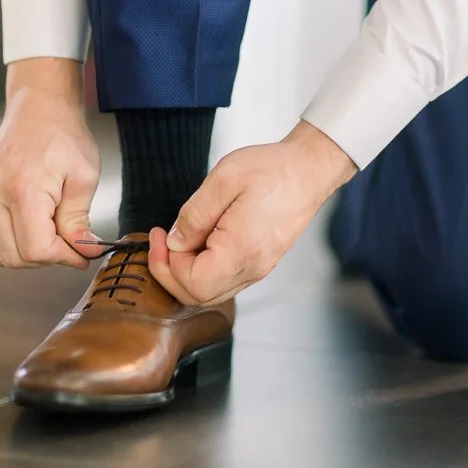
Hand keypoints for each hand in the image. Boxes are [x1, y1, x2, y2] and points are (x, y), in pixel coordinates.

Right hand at [0, 58, 103, 267]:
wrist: (38, 107)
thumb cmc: (64, 136)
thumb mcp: (84, 177)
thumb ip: (79, 220)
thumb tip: (83, 252)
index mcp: (22, 189)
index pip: (37, 250)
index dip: (63, 258)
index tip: (83, 253)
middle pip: (14, 258)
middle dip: (47, 258)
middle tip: (71, 244)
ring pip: (0, 252)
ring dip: (29, 253)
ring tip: (54, 232)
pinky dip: (15, 241)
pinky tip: (38, 224)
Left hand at [148, 120, 356, 304]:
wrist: (309, 170)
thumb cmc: (272, 170)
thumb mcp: (223, 180)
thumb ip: (194, 215)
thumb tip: (175, 242)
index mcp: (241, 250)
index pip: (193, 283)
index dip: (167, 265)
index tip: (159, 237)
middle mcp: (252, 268)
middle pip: (199, 297)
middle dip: (170, 274)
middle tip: (159, 242)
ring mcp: (258, 268)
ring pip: (211, 293)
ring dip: (186, 274)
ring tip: (177, 240)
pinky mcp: (260, 262)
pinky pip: (224, 281)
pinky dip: (203, 270)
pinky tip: (198, 242)